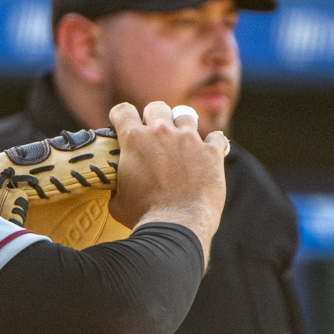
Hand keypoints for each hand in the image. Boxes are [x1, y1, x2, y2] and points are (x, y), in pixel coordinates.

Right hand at [106, 100, 228, 261]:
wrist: (177, 226)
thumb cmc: (144, 216)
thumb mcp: (118, 200)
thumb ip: (118, 184)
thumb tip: (117, 188)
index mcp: (134, 140)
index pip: (123, 110)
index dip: (122, 116)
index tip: (124, 124)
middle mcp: (162, 132)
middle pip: (157, 107)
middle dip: (154, 117)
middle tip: (156, 134)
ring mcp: (189, 140)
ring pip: (186, 116)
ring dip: (183, 127)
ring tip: (183, 142)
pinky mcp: (211, 153)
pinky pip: (217, 137)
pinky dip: (213, 145)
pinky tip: (209, 155)